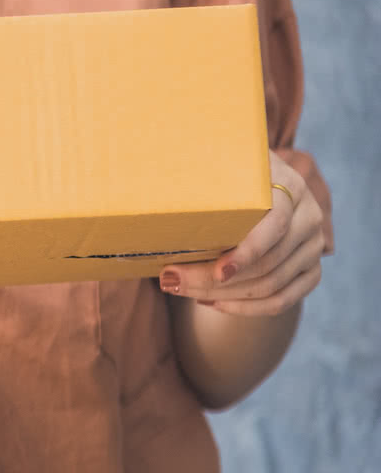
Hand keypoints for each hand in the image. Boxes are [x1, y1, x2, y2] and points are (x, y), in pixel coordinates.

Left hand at [159, 151, 326, 315]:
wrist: (257, 187)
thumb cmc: (227, 176)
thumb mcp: (220, 164)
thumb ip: (204, 170)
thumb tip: (159, 188)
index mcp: (289, 185)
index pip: (276, 224)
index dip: (248, 251)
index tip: (218, 270)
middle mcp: (309, 216)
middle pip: (268, 261)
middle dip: (214, 278)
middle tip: (171, 280)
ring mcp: (313, 246)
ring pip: (271, 285)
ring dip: (222, 295)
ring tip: (181, 289)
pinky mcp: (310, 270)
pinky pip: (282, 300)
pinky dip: (245, 308)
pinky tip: (212, 302)